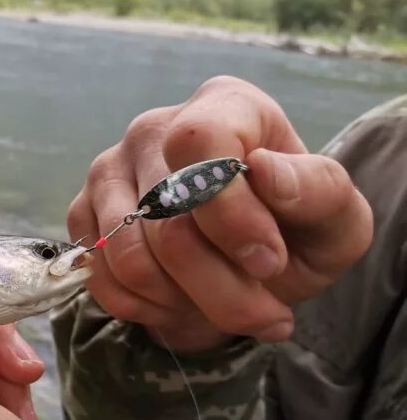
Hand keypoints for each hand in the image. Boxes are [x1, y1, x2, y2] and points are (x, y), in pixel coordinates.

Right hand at [68, 76, 372, 352]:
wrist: (249, 263)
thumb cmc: (295, 230)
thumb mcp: (336, 217)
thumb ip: (317, 190)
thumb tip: (263, 170)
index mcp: (223, 106)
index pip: (197, 145)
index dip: (229, 213)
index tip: (269, 259)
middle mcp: (152, 128)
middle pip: (166, 221)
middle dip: (221, 288)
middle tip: (265, 313)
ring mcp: (107, 172)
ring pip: (128, 258)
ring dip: (182, 303)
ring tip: (223, 308)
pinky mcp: (82, 215)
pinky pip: (99, 276)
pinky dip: (143, 308)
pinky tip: (179, 304)